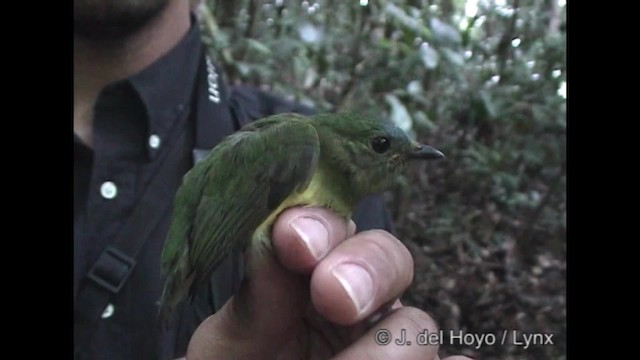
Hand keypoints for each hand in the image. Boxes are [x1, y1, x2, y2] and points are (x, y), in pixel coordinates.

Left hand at [187, 207, 471, 359]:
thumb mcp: (231, 342)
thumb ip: (257, 299)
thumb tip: (278, 236)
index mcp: (309, 274)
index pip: (328, 228)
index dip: (319, 225)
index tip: (294, 241)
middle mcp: (357, 301)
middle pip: (390, 260)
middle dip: (367, 268)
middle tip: (334, 295)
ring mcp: (387, 343)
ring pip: (416, 325)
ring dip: (386, 346)